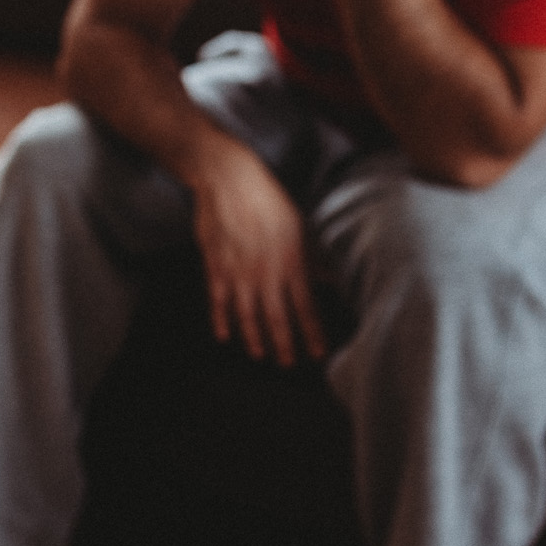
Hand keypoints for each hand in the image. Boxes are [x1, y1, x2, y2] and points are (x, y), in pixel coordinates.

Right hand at [186, 136, 326, 366]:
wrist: (230, 181)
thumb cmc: (268, 200)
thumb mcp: (299, 226)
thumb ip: (312, 258)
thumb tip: (330, 280)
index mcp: (291, 262)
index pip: (306, 306)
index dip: (312, 332)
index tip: (318, 352)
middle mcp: (266, 272)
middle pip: (277, 316)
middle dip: (284, 343)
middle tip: (288, 364)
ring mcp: (239, 271)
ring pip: (248, 313)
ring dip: (254, 337)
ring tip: (260, 355)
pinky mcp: (216, 265)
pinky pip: (218, 299)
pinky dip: (220, 319)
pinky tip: (224, 335)